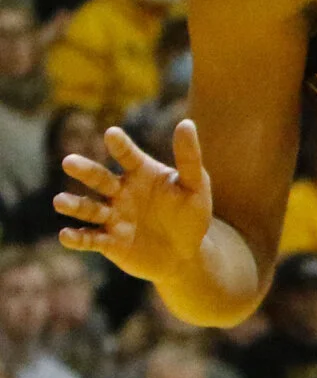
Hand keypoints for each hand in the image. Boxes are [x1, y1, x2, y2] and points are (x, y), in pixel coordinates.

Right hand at [55, 122, 213, 286]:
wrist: (185, 254)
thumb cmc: (190, 215)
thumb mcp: (195, 187)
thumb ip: (189, 158)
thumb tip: (187, 123)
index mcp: (140, 173)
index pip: (128, 156)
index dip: (120, 146)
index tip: (112, 133)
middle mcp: (121, 192)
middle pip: (100, 179)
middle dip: (85, 171)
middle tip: (69, 162)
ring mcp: (112, 217)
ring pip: (89, 209)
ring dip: (75, 205)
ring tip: (59, 201)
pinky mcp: (109, 242)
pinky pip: (90, 239)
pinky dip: (77, 238)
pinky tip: (66, 235)